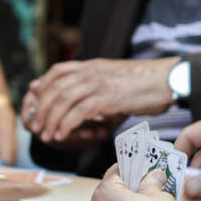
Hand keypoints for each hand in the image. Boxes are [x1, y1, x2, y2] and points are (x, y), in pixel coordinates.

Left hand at [24, 58, 178, 143]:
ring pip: (63, 101)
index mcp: (92, 66)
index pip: (57, 71)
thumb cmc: (144, 83)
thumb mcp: (114, 79)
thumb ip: (96, 85)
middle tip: (36, 126)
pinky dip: (66, 124)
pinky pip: (78, 112)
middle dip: (41, 108)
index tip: (34, 100)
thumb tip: (82, 99)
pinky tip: (62, 135)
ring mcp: (98, 84)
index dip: (42, 85)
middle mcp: (91, 72)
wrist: (167, 80)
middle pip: (54, 88)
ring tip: (46, 135)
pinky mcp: (106, 98)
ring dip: (51, 120)